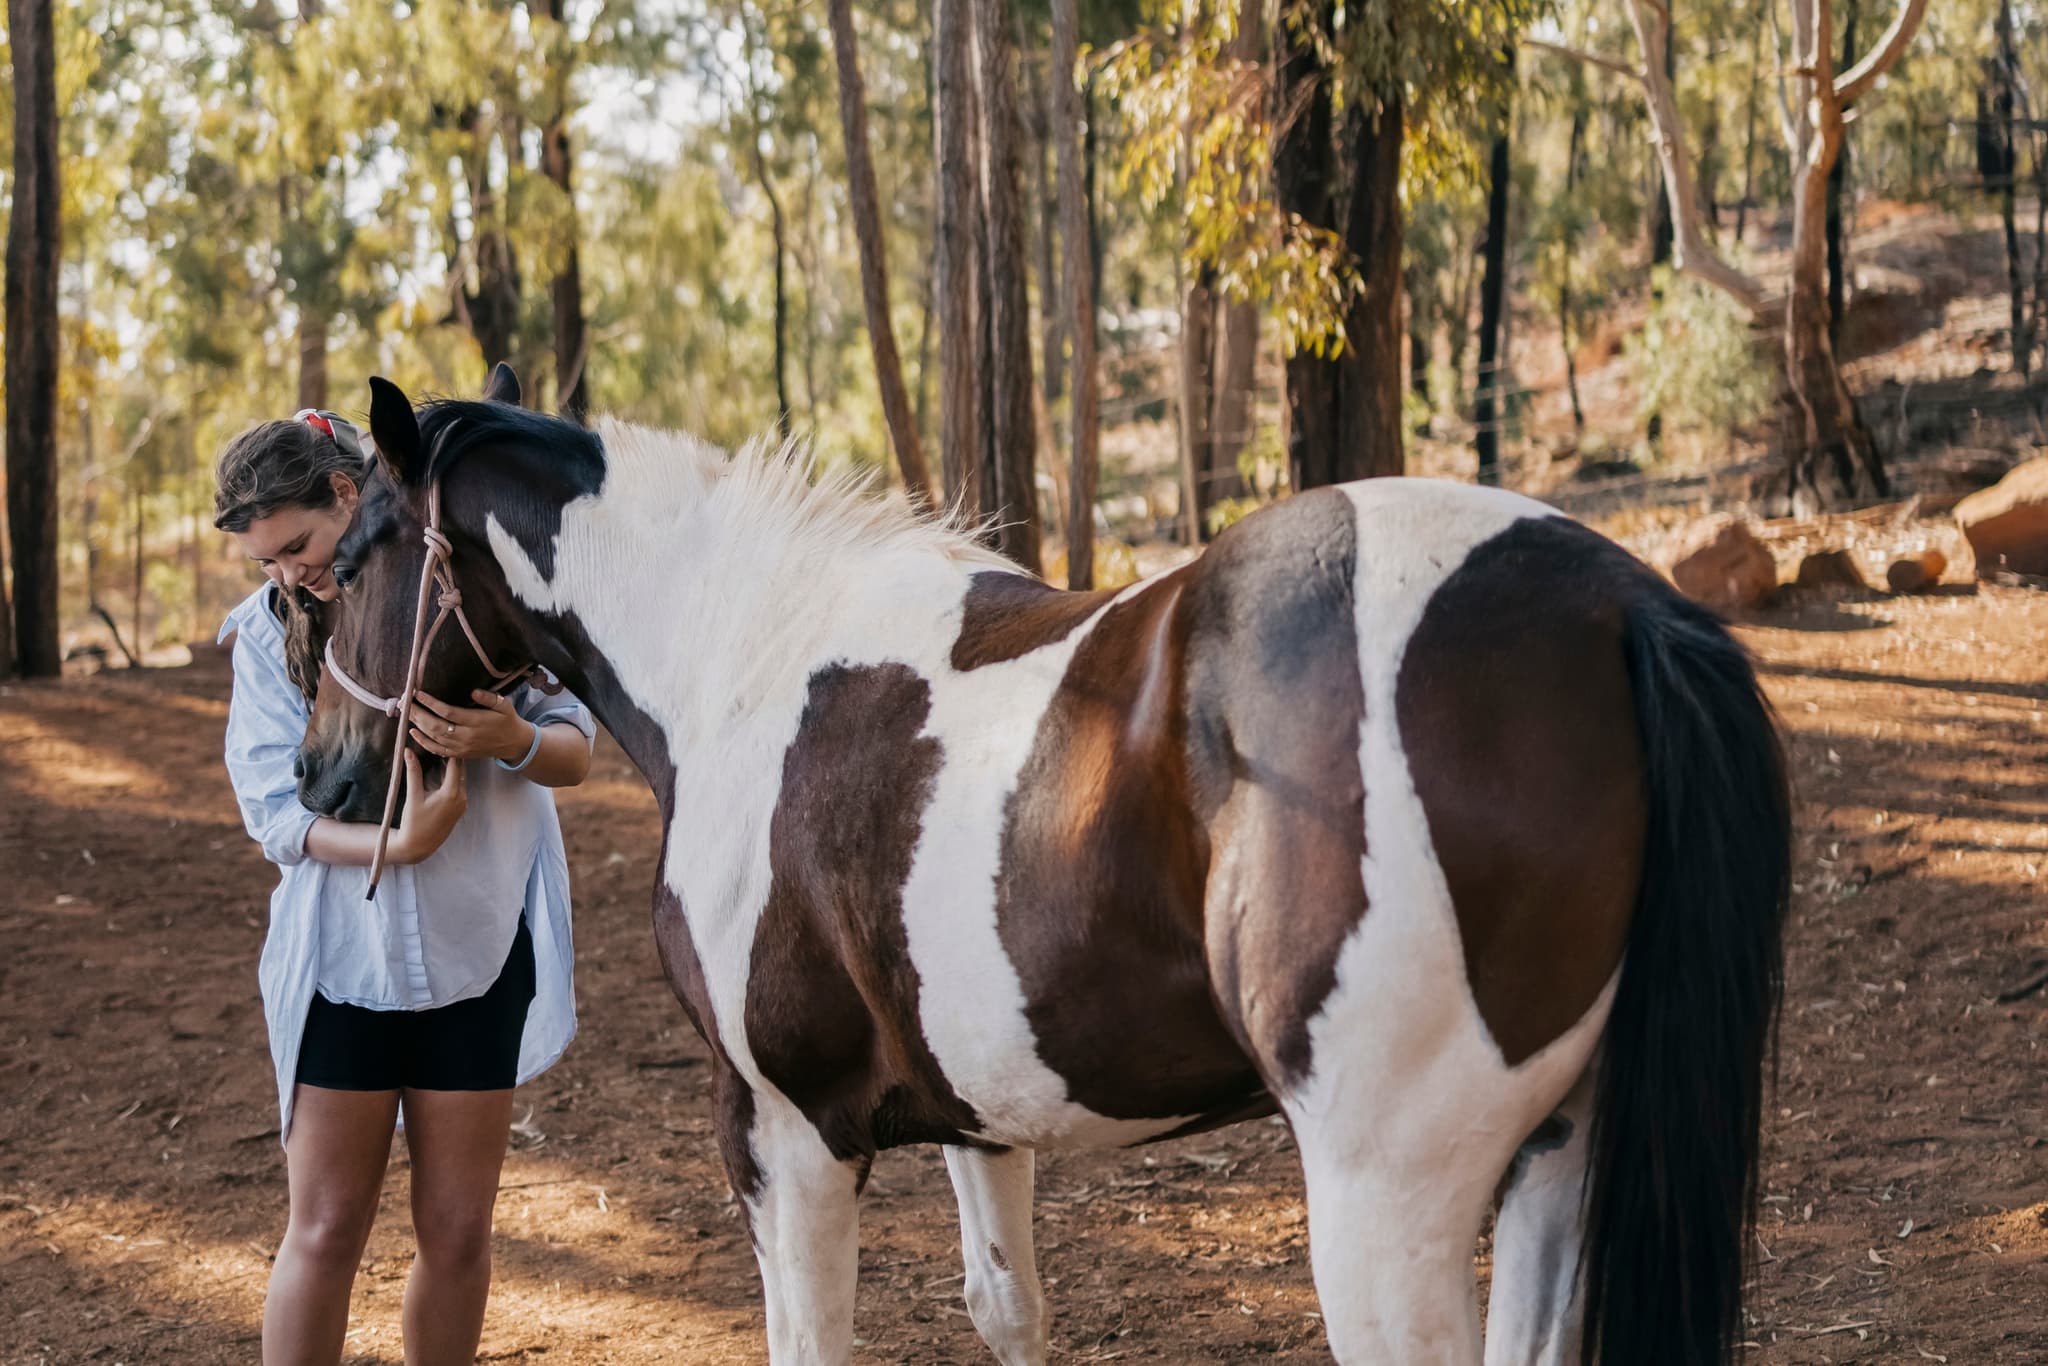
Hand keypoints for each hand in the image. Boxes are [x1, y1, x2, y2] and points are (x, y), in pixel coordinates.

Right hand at [387, 749, 467, 864]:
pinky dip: (451, 776)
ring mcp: (462, 803)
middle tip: (442, 740)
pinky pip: (459, 786)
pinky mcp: (460, 808)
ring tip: (440, 751)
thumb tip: (407, 750)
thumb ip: (413, 772)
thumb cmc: (414, 823)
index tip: (442, 736)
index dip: (448, 749)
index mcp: (452, 793)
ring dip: (452, 766)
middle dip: (451, 755)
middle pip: (461, 769)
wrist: (419, 846)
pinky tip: (441, 769)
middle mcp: (462, 797)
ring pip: (460, 778)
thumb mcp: (413, 796)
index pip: (455, 763)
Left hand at [409, 687, 534, 763]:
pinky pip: (437, 750)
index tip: (418, 693)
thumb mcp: (504, 705)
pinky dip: (423, 742)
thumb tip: (473, 691)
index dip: (431, 703)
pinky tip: (413, 732)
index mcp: (476, 722)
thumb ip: (489, 698)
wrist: (513, 744)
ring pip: (433, 738)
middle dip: (417, 714)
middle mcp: (466, 736)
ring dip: (417, 725)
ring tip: (405, 713)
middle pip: (435, 726)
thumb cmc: (508, 721)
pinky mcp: (459, 754)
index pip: (448, 712)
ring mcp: (461, 747)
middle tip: (404, 702)